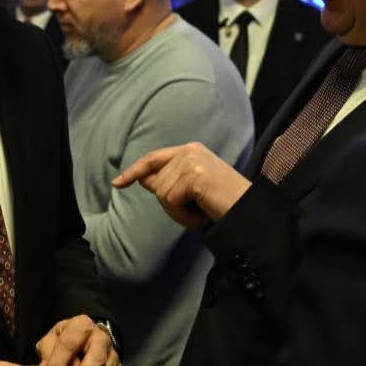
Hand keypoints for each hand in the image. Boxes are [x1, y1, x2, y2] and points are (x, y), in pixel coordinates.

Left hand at [113, 142, 250, 229]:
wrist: (248, 211)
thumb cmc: (222, 203)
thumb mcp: (193, 188)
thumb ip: (170, 180)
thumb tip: (143, 179)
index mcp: (190, 150)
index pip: (153, 159)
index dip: (134, 172)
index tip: (117, 183)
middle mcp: (189, 151)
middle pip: (155, 183)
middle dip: (170, 204)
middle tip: (197, 209)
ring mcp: (192, 161)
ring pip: (162, 195)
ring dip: (179, 211)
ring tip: (202, 209)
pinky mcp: (194, 175)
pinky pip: (171, 201)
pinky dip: (183, 215)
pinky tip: (202, 212)